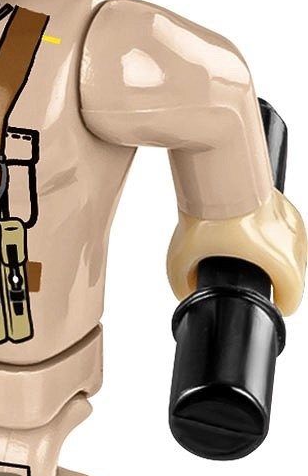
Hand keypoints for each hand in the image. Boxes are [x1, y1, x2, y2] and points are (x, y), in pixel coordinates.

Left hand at [167, 189, 306, 315]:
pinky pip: (286, 231)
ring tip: (252, 257)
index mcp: (280, 258)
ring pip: (292, 251)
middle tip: (252, 277)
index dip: (279, 304)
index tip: (269, 304)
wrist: (216, 171)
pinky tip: (252, 234)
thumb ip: (181, 280)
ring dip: (275, 257)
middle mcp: (293, 240)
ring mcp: (293, 221)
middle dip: (272, 279)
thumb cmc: (210, 209)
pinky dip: (272, 237)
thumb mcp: (183, 255)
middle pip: (292, 273)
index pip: (293, 295)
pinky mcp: (288, 206)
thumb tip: (185, 290)